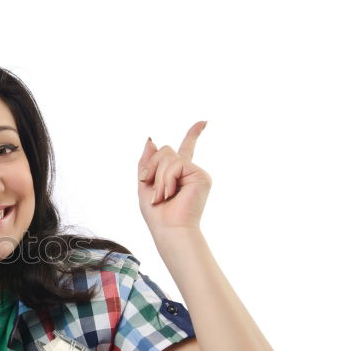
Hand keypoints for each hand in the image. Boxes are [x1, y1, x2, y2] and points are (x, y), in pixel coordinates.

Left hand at [137, 121, 211, 235]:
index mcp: (178, 173)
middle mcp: (190, 171)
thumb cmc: (157, 214)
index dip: (193, 134)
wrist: (169, 229)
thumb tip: (151, 139)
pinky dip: (167, 179)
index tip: (204, 122)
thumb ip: (147, 162)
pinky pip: (176, 165)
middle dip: (152, 169)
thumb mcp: (145, 184)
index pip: (185, 149)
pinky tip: (171, 194)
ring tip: (163, 197)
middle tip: (154, 192)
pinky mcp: (201, 176)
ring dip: (159, 179)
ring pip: (169, 157)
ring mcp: (197, 173)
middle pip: (165, 150)